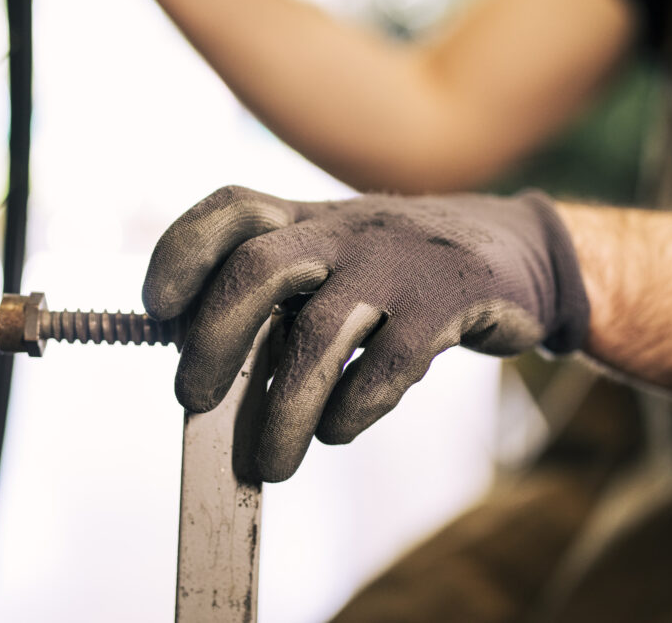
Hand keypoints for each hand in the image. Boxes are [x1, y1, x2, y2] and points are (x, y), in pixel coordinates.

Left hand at [143, 186, 588, 480]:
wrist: (515, 251)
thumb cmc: (399, 271)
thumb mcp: (337, 257)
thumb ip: (280, 298)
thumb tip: (209, 376)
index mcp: (309, 215)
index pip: (231, 209)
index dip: (181, 252)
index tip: (156, 309)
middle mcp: (345, 229)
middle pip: (258, 268)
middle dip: (213, 340)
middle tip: (191, 400)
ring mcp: (397, 261)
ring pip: (320, 332)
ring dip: (284, 408)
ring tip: (269, 462)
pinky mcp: (450, 299)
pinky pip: (390, 362)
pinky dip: (354, 408)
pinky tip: (337, 432)